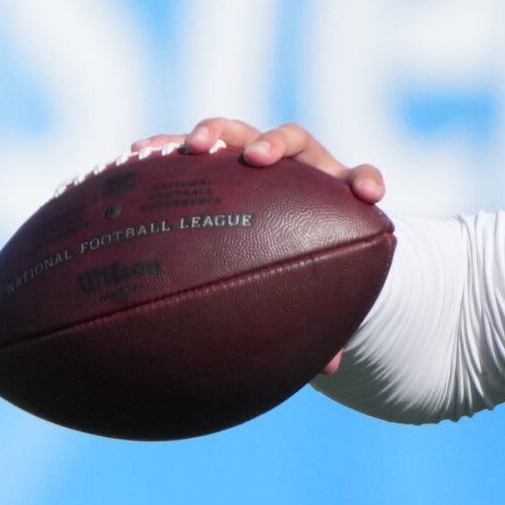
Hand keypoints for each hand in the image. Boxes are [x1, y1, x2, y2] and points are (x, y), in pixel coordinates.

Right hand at [128, 118, 385, 373]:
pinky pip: (187, 149)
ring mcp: (252, 156)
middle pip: (291, 141)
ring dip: (215, 135)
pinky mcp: (214, 159)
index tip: (369, 196)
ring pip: (236, 133)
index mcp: (332, 193)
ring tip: (190, 149)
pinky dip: (166, 149)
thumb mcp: (315, 288)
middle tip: (255, 160)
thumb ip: (326, 322)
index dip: (365, 182)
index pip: (358, 178)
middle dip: (273, 145)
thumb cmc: (306, 264)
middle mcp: (296, 166)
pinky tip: (134, 157)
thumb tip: (329, 371)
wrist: (280, 232)